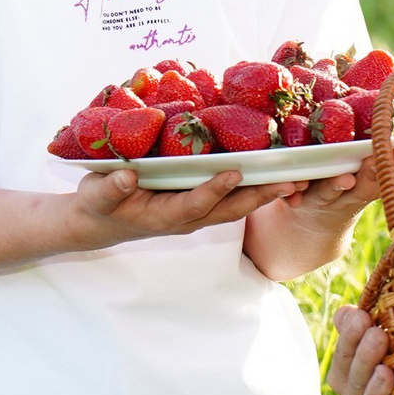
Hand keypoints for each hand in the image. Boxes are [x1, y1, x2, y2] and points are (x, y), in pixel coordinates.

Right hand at [65, 167, 304, 249]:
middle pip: (229, 210)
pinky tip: (273, 173)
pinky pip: (230, 198)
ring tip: (296, 178)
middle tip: (290, 181)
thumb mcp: (97, 195)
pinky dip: (253, 188)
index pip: (194, 204)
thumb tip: (127, 177)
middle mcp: (186, 218)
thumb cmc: (97, 206)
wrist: (99, 222)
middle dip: (259, 197)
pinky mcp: (198, 204)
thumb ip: (112, 188)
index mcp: (163, 216)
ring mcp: (195, 214)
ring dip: (265, 194)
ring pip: (236, 206)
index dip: (214, 190)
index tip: (234, 172)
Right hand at [326, 306, 393, 394]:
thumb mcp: (383, 345)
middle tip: (378, 334)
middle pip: (354, 381)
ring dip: (374, 391)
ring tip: (386, 371)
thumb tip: (347, 312)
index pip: (343, 356)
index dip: (349, 337)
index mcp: (346, 377)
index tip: (362, 315)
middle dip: (363, 357)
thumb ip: (362, 329)